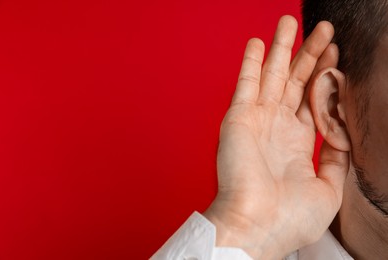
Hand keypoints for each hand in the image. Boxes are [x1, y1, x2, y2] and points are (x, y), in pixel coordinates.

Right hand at [203, 16, 348, 258]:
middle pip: (295, 81)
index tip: (335, 53)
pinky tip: (257, 44)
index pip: (312, 100)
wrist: (257, 227)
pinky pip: (246, 84)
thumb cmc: (289, 218)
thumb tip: (344, 139)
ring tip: (289, 22)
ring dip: (281, 49)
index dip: (324, 75)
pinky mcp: (238, 118)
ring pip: (272, 76)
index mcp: (295, 143)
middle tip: (321, 28)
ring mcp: (256, 120)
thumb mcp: (329, 190)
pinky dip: (251, 64)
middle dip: (308, 54)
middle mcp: (275, 127)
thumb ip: (336, 160)